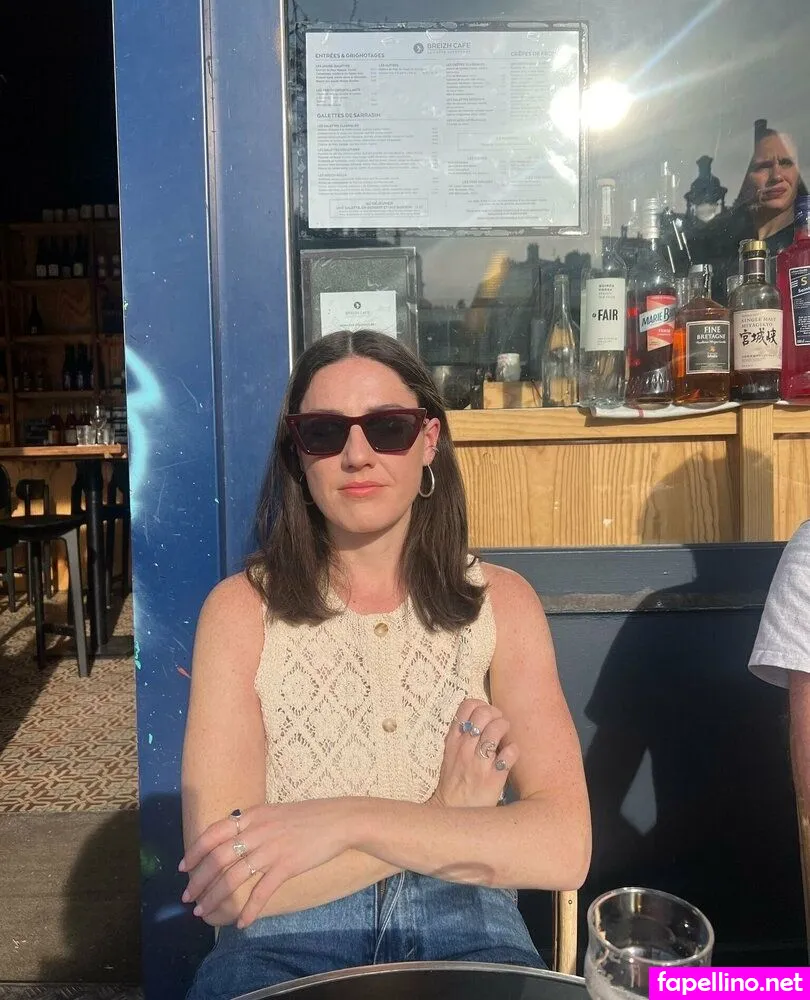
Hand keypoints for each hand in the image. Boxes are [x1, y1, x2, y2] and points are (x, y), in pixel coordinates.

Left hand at [179, 799, 350, 926]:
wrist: (339, 820)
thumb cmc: (308, 816)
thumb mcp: (274, 812)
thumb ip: (253, 823)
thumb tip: (231, 836)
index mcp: (253, 816)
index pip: (214, 833)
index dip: (195, 851)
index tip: (184, 868)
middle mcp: (257, 831)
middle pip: (218, 858)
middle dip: (199, 881)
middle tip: (189, 898)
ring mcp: (271, 849)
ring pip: (233, 877)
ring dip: (215, 898)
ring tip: (205, 912)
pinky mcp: (287, 866)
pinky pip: (261, 891)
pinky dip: (249, 909)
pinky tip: (242, 922)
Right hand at [430, 698, 518, 808]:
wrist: (453, 814)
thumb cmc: (454, 784)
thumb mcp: (450, 756)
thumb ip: (462, 737)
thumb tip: (482, 720)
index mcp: (453, 740)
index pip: (467, 706)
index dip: (482, 705)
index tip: (487, 717)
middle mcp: (464, 748)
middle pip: (484, 712)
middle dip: (497, 715)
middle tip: (500, 726)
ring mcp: (478, 763)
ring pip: (497, 728)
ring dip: (506, 729)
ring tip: (505, 741)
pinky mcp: (493, 778)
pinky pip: (510, 753)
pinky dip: (513, 751)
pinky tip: (510, 758)